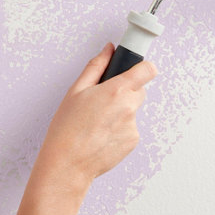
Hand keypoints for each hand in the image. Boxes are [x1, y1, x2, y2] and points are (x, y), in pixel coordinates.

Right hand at [34, 43, 157, 195]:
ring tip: (97, 120)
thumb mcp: (76, 90)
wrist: (68, 164)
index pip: (147, 70)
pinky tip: (100, 133)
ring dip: (120, 110)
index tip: (133, 67)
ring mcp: (133, 126)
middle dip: (125, 90)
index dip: (141, 66)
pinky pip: (129, 127)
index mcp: (116, 91)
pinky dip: (119, 127)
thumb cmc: (67, 128)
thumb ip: (96, 66)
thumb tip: (108, 50)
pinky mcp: (132, 141)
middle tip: (102, 98)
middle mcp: (129, 108)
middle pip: (139, 90)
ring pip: (132, 109)